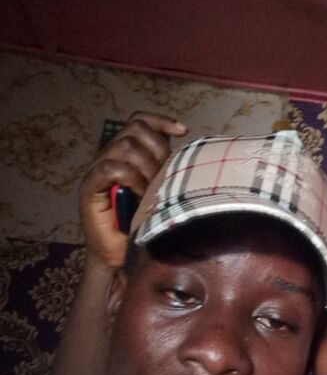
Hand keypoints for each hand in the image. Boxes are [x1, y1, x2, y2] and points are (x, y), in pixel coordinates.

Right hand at [80, 112, 187, 267]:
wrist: (120, 254)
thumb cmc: (142, 223)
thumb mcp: (161, 190)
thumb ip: (166, 168)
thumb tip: (187, 150)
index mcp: (127, 153)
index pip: (140, 120)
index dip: (161, 121)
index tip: (183, 131)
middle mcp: (110, 155)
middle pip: (135, 129)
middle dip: (157, 149)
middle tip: (163, 176)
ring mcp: (98, 169)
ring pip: (124, 145)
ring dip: (146, 166)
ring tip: (152, 190)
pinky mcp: (90, 186)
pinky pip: (110, 167)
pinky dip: (130, 178)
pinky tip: (139, 196)